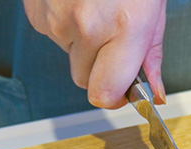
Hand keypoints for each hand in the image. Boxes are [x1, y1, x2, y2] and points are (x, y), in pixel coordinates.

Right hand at [23, 0, 166, 107]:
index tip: (123, 92)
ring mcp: (57, 17)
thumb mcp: (153, 8)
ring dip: (83, 43)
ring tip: (96, 8)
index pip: (105, 94)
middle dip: (100, 69)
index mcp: (124, 27)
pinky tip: (77, 1)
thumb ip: (151, 55)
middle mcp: (87, 25)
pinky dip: (65, 24)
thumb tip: (154, 93)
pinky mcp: (36, 10)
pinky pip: (52, 35)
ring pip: (69, 56)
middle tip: (114, 42)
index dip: (114, 97)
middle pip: (85, 81)